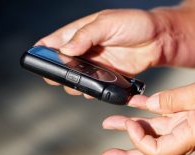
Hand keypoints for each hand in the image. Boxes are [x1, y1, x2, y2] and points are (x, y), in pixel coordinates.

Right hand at [35, 9, 170, 96]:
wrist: (159, 39)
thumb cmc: (135, 24)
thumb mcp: (108, 23)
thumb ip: (85, 36)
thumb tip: (65, 50)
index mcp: (82, 31)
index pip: (55, 40)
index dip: (43, 50)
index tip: (35, 59)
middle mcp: (86, 48)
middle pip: (62, 63)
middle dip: (58, 71)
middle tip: (62, 76)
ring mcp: (97, 63)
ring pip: (77, 77)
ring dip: (75, 82)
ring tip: (80, 84)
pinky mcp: (108, 75)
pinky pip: (94, 84)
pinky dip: (90, 89)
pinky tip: (93, 90)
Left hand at [102, 74, 194, 154]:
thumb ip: (173, 100)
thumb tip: (150, 105)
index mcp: (190, 136)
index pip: (157, 151)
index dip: (140, 141)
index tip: (132, 122)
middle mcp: (184, 135)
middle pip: (150, 149)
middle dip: (127, 152)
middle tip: (107, 154)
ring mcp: (183, 125)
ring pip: (152, 130)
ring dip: (131, 126)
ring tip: (111, 122)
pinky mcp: (184, 114)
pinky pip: (161, 114)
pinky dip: (146, 109)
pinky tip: (133, 104)